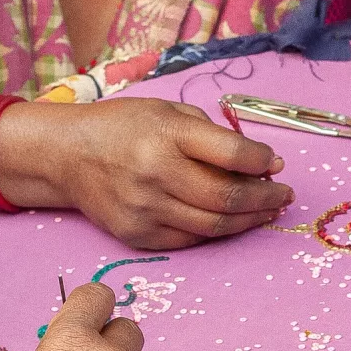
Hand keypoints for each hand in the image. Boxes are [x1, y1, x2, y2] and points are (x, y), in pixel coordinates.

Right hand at [0, 98, 293, 249]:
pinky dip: (217, 231)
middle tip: (284, 197)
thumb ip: (211, 134)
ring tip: (266, 211)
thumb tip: (261, 163)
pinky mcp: (137, 234)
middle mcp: (155, 172)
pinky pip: (191, 239)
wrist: (67, 154)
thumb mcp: (167, 111)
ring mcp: (145, 208)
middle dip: (265, 199)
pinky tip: (232, 220)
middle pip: (226, 197)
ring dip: (249, 220)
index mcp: (166, 134)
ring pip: (214, 225)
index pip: (231, 154)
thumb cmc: (124, 127)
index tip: (277, 164)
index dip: (262, 162)